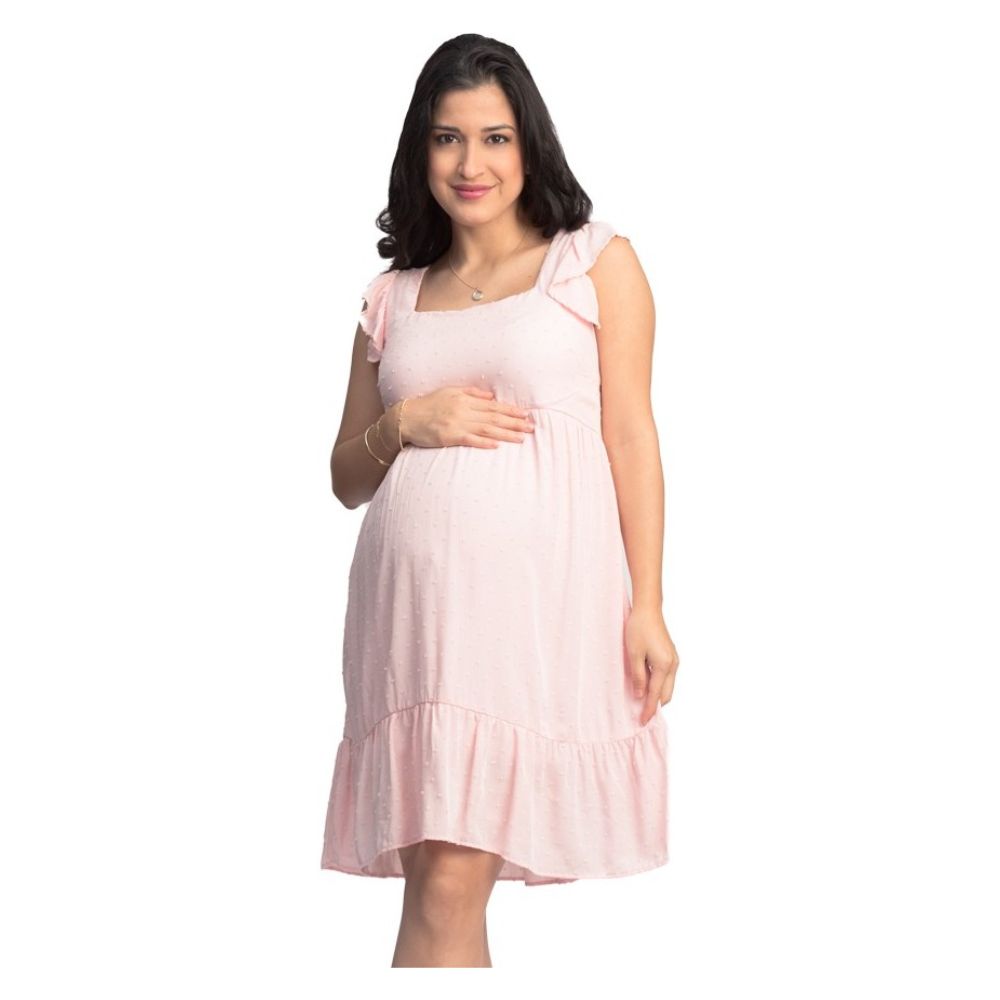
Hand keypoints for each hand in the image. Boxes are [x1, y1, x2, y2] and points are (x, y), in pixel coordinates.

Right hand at [400, 387, 534, 448]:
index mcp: (465, 400)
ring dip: (505, 434)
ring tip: (521, 438)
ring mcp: (456, 424)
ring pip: (486, 429)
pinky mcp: (449, 437)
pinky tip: (497, 445)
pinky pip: (470, 440)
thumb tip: (491, 397)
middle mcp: (463, 410)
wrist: (406, 418)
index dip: (511, 411)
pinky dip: (484, 442)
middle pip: (494, 417)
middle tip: (531, 427)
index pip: (493, 406)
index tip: (526, 415)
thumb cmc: (428, 405)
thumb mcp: (450, 392)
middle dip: (514, 422)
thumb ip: (471, 393)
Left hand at [625, 606, 678, 724]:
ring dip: (657, 695)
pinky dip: (658, 685)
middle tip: (642, 715)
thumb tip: (640, 695)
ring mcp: (674, 660)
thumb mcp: (634, 654)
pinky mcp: (670, 656)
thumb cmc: (638, 629)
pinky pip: (667, 677)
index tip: (643, 722)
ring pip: (668, 686)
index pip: (655, 695)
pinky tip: (647, 685)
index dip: (649, 710)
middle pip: (666, 694)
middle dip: (655, 705)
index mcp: (664, 666)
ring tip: (642, 702)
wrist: (648, 609)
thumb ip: (638, 676)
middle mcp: (673, 665)